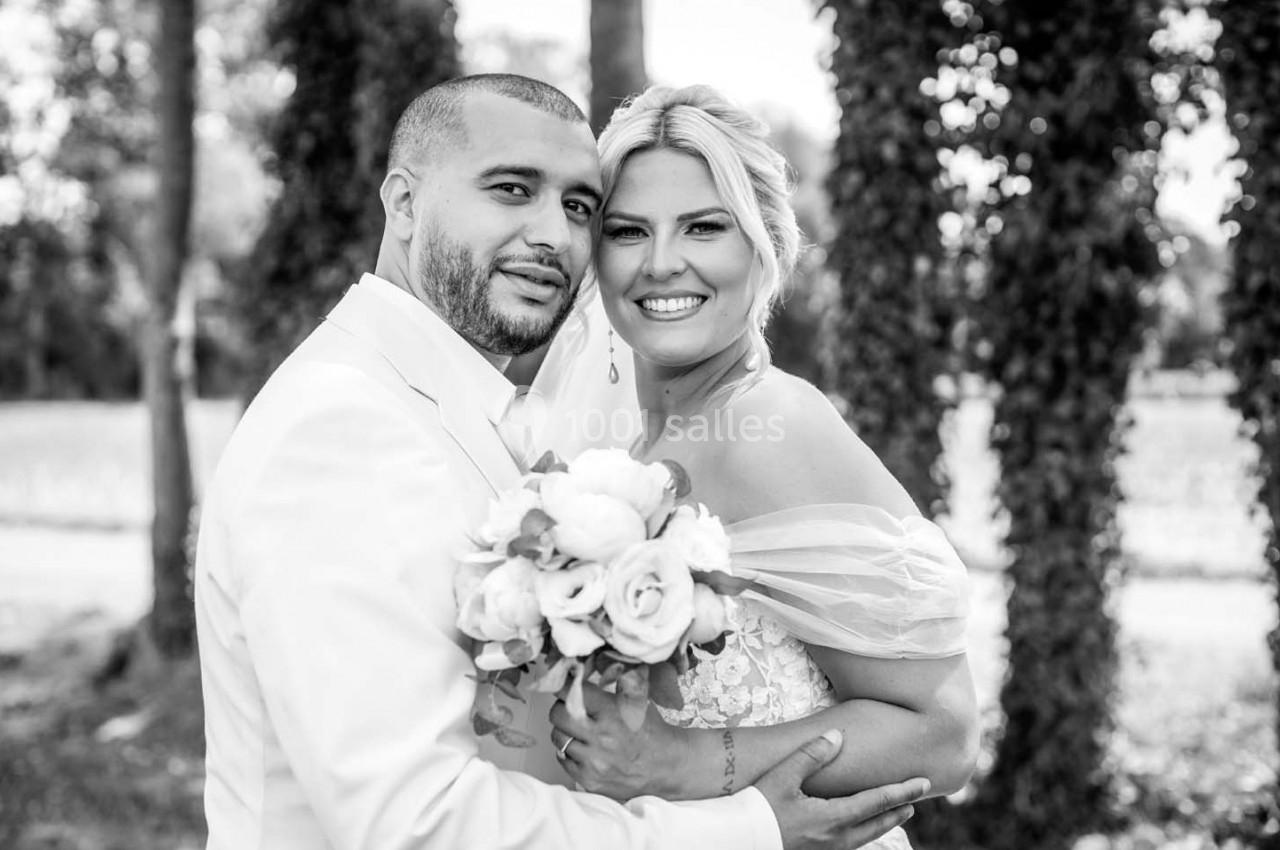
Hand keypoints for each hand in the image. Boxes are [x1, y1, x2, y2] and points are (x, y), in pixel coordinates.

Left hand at [548, 673, 691, 800]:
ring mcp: (593, 761)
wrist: (666, 766)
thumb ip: (613, 682)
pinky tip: (584, 749)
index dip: (564, 686)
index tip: (562, 685)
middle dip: (562, 708)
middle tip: (570, 709)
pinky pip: (563, 760)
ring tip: (580, 730)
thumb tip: (586, 667)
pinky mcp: (589, 780)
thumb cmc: (650, 731)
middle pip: (557, 714)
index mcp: (611, 711)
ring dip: (565, 731)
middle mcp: (600, 737)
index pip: (571, 691)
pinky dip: (570, 753)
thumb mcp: (636, 699)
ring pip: (558, 737)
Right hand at [755, 730, 928, 849]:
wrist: (737, 839)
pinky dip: (863, 832)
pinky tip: (858, 828)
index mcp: (832, 818)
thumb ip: (811, 754)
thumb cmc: (758, 807)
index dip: (901, 791)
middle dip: (897, 810)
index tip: (922, 783)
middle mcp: (835, 838)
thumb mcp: (783, 776)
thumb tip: (837, 736)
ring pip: (864, 837)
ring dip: (883, 823)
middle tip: (915, 799)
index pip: (877, 802)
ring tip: (895, 814)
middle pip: (876, 824)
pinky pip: (849, 844)